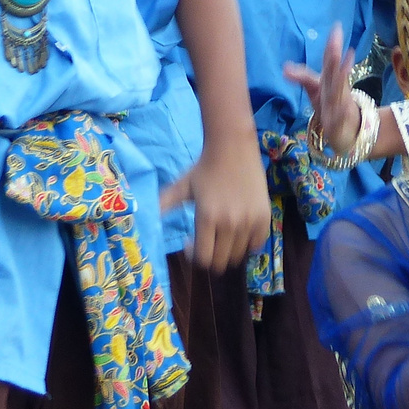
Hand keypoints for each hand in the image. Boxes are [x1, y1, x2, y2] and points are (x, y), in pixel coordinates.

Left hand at [161, 125, 270, 271]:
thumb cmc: (204, 168)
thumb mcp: (182, 187)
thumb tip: (144, 217)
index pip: (204, 258)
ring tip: (221, 235)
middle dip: (210, 256)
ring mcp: (250, 221)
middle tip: (206, 241)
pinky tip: (238, 231)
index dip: (194, 256)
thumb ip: (163, 204)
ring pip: (238, 255)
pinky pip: (256, 244)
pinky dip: (247, 243)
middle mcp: (230, 223)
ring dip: (227, 250)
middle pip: (221, 262)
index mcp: (208, 217)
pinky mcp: (264, 217)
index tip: (190, 243)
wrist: (233, 147)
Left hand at [284, 24, 360, 155]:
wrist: (349, 129)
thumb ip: (302, 76)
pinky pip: (340, 118)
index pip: (330, 60)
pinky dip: (340, 114)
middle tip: (336, 44)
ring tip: (341, 70)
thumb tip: (284, 67)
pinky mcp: (340, 122)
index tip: (337, 27)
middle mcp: (337, 88)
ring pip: (339, 92)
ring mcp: (340, 104)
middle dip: (335, 59)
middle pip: (335, 72)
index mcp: (330, 79)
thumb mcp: (315, 88)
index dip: (332, 45)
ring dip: (340, 80)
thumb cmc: (330, 103)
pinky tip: (339, 111)